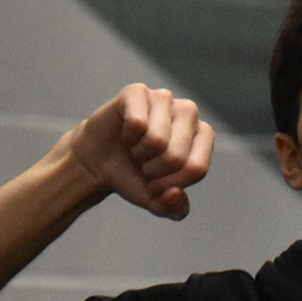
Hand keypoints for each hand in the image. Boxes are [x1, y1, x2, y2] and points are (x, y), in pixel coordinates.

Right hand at [66, 84, 214, 218]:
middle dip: (154, 170)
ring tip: (136, 148)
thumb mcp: (157, 201)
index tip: (156, 182)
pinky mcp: (138, 91)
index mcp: (202, 136)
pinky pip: (137, 123)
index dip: (172, 184)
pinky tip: (125, 134)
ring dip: (140, 154)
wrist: (99, 161)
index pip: (196, 168)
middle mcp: (188, 112)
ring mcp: (164, 98)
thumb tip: (174, 194)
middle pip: (177, 156)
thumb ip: (175, 209)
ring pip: (157, 140)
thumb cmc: (135, 176)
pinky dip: (127, 137)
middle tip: (144, 164)